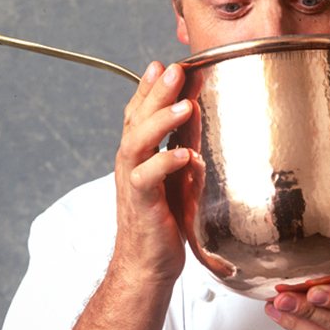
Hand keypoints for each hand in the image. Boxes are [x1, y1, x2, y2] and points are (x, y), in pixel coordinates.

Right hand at [113, 61, 194, 283]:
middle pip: (137, 118)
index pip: (139, 112)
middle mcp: (131, 163)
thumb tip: (198, 127)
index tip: (165, 64)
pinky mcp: (141, 205)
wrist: (146, 264)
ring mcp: (133, 182)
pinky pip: (146, 179)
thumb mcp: (176, 179)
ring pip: (137, 142)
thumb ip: (182, 152)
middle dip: (155, 92)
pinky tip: (183, 154)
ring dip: (159, 121)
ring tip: (184, 105)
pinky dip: (164, 164)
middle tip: (174, 69)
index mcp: (139, 154)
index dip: (149, 87)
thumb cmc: (163, 223)